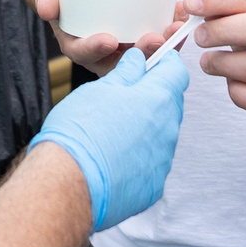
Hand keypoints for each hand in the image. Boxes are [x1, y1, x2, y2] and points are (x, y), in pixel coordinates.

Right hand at [28, 45, 190, 230]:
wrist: (69, 183)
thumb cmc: (81, 131)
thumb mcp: (101, 88)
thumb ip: (126, 72)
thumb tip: (138, 61)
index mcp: (158, 98)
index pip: (176, 71)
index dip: (164, 62)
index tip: (150, 62)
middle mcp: (168, 129)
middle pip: (169, 104)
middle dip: (151, 97)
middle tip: (121, 98)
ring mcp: (163, 160)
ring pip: (160, 135)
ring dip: (143, 128)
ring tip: (111, 131)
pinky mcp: (153, 186)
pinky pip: (150, 164)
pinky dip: (136, 157)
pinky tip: (112, 158)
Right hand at [31, 0, 180, 71]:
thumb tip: (45, 8)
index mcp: (81, 47)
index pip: (87, 54)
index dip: (96, 49)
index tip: (110, 40)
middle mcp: (106, 55)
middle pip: (124, 63)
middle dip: (142, 53)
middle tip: (155, 38)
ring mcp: (127, 50)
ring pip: (148, 55)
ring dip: (166, 44)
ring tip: (177, 26)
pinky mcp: (144, 39)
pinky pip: (161, 41)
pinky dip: (173, 29)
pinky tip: (182, 14)